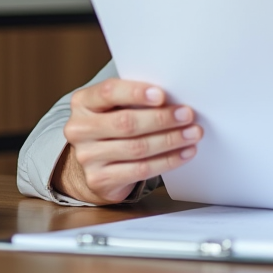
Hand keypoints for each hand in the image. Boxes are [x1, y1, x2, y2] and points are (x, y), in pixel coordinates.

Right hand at [52, 78, 202, 204]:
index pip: (108, 92)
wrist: (95, 161)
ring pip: (137, 148)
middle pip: (126, 123)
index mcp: (84, 102)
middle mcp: (80, 129)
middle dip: (162, 119)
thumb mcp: (116, 105)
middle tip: (187, 115)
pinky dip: (168, 160)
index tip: (162, 95)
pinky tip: (185, 153)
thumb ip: (136, 99)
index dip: (136, 92)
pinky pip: (141, 170)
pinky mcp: (100, 180)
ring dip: (170, 140)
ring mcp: (87, 157)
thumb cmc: (114, 123)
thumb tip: (175, 98)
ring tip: (193, 133)